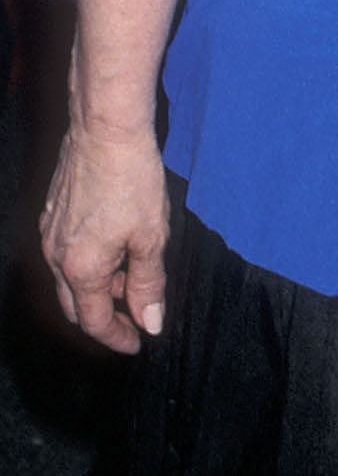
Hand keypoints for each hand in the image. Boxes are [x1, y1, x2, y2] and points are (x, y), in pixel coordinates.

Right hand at [39, 121, 171, 353]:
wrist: (105, 131)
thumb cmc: (132, 181)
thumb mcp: (151, 239)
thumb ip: (148, 286)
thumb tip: (150, 324)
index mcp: (80, 269)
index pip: (94, 321)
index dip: (117, 337)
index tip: (137, 344)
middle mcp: (56, 256)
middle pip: (75, 306)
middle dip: (104, 318)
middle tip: (135, 319)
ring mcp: (50, 234)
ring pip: (69, 280)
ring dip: (99, 289)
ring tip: (133, 277)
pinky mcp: (51, 215)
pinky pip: (66, 255)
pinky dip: (89, 265)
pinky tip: (116, 249)